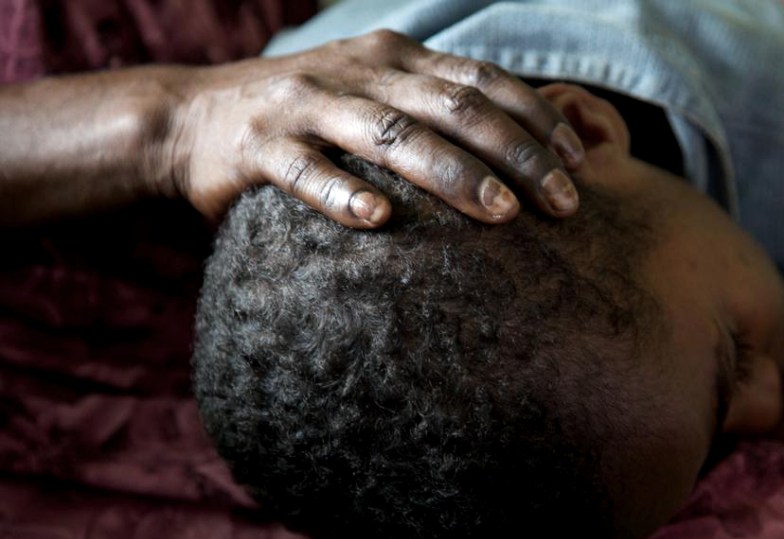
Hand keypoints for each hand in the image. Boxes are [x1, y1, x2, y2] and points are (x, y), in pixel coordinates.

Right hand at [162, 30, 583, 226]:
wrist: (193, 119)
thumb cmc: (307, 117)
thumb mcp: (374, 95)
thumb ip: (431, 109)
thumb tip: (514, 145)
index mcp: (394, 58)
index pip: (481, 80)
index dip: (535, 118)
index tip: (578, 162)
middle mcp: (358, 73)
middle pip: (452, 107)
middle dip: (515, 153)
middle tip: (561, 203)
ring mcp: (307, 106)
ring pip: (392, 135)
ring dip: (451, 173)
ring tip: (500, 214)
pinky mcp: (259, 147)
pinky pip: (306, 172)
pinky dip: (343, 195)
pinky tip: (380, 223)